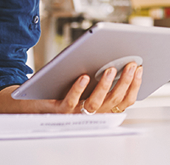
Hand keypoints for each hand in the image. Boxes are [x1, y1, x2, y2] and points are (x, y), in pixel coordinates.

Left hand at [0, 62, 142, 113]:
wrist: (28, 99)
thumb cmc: (60, 85)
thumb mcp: (83, 79)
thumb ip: (100, 73)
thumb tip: (118, 56)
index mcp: (101, 107)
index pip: (125, 101)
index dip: (135, 86)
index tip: (141, 67)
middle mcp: (90, 113)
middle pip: (113, 101)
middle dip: (125, 82)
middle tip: (131, 64)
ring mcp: (75, 113)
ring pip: (95, 104)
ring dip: (105, 86)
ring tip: (110, 68)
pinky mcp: (57, 109)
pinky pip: (70, 102)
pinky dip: (78, 89)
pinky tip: (84, 76)